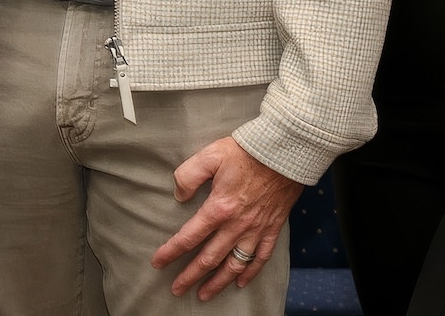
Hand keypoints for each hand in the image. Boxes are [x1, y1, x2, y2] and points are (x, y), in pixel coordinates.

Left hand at [153, 135, 301, 299]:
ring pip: (234, 265)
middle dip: (190, 276)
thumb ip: (189, 175)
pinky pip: (261, 257)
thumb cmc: (248, 151)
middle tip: (178, 289)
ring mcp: (256, 229)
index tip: (158, 263)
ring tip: (205, 294)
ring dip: (218, 282)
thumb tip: (180, 196)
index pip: (189, 237)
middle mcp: (236, 226)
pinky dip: (251, 273)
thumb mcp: (211, 155)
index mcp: (219, 208)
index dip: (171, 252)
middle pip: (209, 259)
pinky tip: (241, 282)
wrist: (286, 149)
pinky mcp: (272, 227)